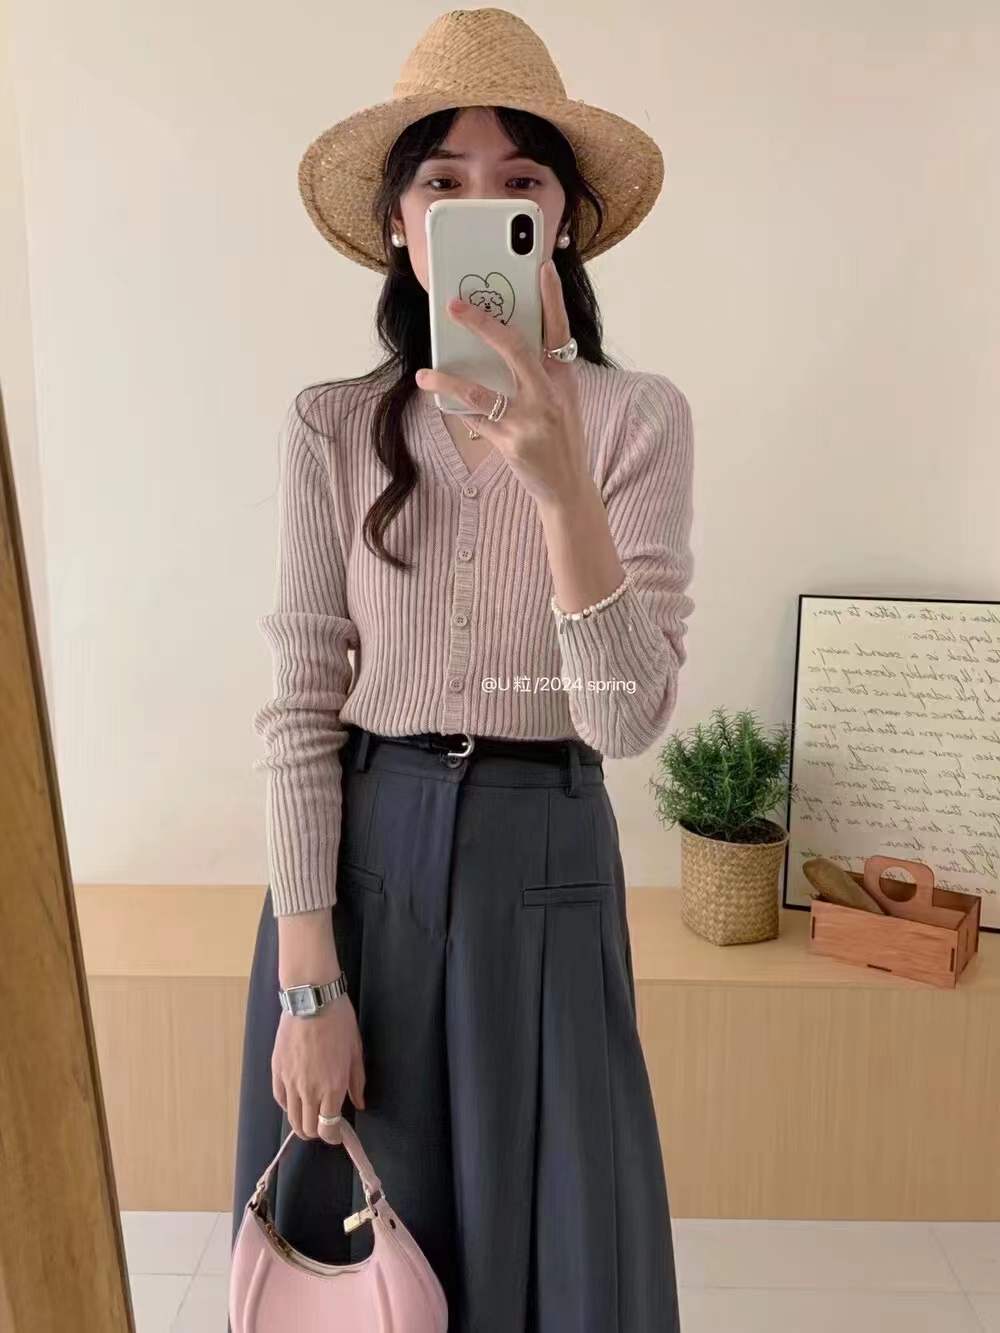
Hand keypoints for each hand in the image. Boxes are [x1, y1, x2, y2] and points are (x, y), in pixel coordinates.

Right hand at [271, 995, 365, 1143]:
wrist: (312, 999)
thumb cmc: (339, 1022)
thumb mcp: (355, 1051)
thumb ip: (356, 1082)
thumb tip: (358, 1103)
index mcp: (332, 1086)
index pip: (328, 1128)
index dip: (333, 1137)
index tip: (337, 1134)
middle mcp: (309, 1089)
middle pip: (308, 1128)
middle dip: (318, 1132)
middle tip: (325, 1124)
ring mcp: (290, 1081)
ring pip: (292, 1118)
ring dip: (302, 1122)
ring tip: (310, 1115)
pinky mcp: (277, 1070)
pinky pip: (280, 1099)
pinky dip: (288, 1106)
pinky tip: (296, 1100)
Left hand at [415, 259, 590, 508]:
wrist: (568, 489)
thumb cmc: (560, 438)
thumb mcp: (560, 400)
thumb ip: (538, 372)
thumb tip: (495, 343)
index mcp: (563, 377)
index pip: (559, 329)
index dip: (551, 297)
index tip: (542, 266)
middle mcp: (549, 394)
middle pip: (513, 347)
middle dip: (481, 322)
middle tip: (453, 305)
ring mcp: (529, 420)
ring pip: (479, 391)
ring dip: (446, 381)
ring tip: (424, 374)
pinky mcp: (511, 444)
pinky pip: (474, 420)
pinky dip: (454, 409)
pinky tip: (439, 401)